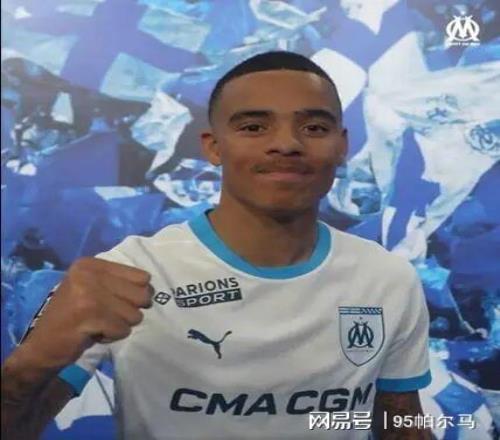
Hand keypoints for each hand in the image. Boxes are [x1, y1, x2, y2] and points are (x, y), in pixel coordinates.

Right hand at [20, 257, 151, 367]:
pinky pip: (122, 329)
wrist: (42, 346)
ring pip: (133, 314)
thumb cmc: (73, 317)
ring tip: (98, 324)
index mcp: (90, 264)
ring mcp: (87, 293)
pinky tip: (94, 333)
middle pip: (140, 295)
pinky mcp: (88, 315)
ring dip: (119, 325)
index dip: (136, 295)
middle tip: (106, 316)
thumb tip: (150, 288)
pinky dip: (112, 336)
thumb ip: (119, 283)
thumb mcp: (92, 289)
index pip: (141, 277)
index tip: (115, 302)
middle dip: (129, 312)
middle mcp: (88, 274)